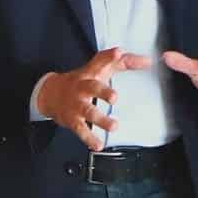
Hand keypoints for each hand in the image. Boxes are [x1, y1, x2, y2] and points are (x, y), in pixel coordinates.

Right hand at [37, 48, 153, 151]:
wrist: (50, 94)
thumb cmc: (81, 81)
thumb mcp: (100, 69)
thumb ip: (124, 63)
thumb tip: (147, 60)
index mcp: (90, 73)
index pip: (100, 61)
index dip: (109, 57)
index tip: (117, 53)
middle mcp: (83, 87)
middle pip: (92, 87)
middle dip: (103, 92)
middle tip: (114, 97)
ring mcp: (77, 104)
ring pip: (88, 111)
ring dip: (101, 120)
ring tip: (114, 126)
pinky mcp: (72, 119)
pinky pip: (81, 130)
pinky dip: (89, 138)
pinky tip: (98, 144)